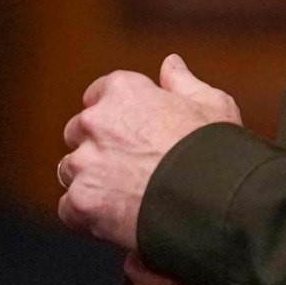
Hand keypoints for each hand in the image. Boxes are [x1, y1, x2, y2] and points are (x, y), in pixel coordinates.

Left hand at [58, 54, 241, 249]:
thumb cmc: (216, 151)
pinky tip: (112, 220)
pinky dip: (86, 216)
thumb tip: (171, 63)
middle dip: (96, 147)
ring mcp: (85, 163)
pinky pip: (69, 209)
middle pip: (78, 132)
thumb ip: (183, 81)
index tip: (128, 132)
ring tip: (122, 197)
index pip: (98, 95)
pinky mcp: (82, 202)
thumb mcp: (212, 104)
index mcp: (123, 91)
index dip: (114, 115)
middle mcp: (95, 122)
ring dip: (89, 180)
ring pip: (70, 170)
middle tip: (127, 167)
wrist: (214, 202)